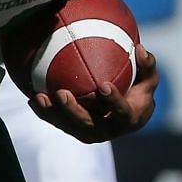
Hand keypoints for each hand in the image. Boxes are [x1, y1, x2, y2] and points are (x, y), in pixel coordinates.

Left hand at [30, 44, 158, 143]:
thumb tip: (139, 48)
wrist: (127, 116)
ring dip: (52, 113)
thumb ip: (147, 65)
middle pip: (88, 125)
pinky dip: (45, 112)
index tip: (104, 85)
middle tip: (62, 93)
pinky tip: (32, 98)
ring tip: (40, 98)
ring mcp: (88, 133)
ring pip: (68, 126)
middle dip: (73, 111)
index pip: (121, 112)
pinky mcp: (74, 130)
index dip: (113, 101)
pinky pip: (57, 122)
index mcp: (128, 120)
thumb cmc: (139, 92)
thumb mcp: (148, 79)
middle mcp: (106, 131)